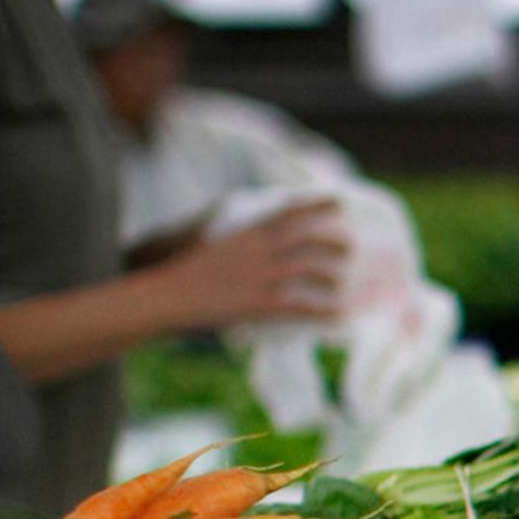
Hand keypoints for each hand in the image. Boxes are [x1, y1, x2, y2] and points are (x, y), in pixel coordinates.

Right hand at [162, 201, 345, 331]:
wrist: (169, 293)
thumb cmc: (187, 271)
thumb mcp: (216, 244)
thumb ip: (242, 241)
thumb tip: (259, 240)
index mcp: (248, 232)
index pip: (289, 213)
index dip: (317, 206)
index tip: (339, 202)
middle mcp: (261, 251)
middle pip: (310, 241)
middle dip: (334, 243)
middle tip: (349, 249)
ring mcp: (264, 276)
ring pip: (313, 271)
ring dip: (332, 277)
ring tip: (340, 283)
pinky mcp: (264, 303)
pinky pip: (304, 306)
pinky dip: (325, 312)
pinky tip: (339, 317)